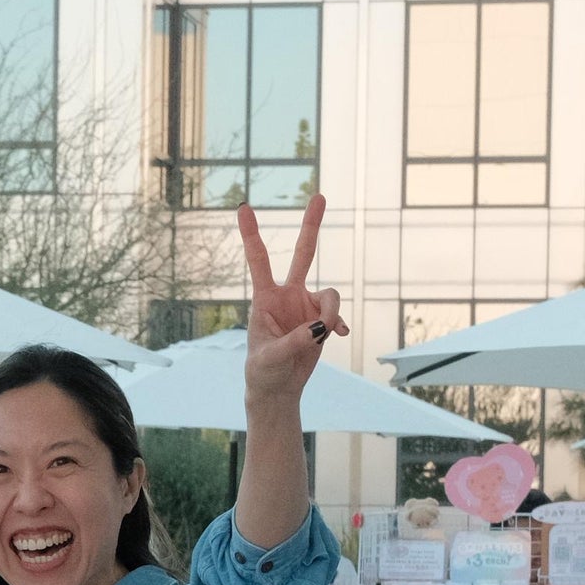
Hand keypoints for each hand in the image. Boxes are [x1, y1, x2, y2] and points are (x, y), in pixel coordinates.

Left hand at [236, 192, 344, 403]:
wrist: (278, 388)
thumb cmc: (264, 372)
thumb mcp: (271, 358)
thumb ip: (294, 342)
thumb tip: (321, 328)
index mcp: (265, 299)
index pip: (259, 260)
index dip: (251, 233)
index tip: (243, 207)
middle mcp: (288, 296)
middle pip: (304, 253)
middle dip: (312, 225)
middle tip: (319, 196)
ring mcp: (306, 306)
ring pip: (330, 295)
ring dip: (331, 314)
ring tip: (324, 336)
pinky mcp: (321, 321)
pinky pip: (337, 314)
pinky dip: (340, 324)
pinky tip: (341, 335)